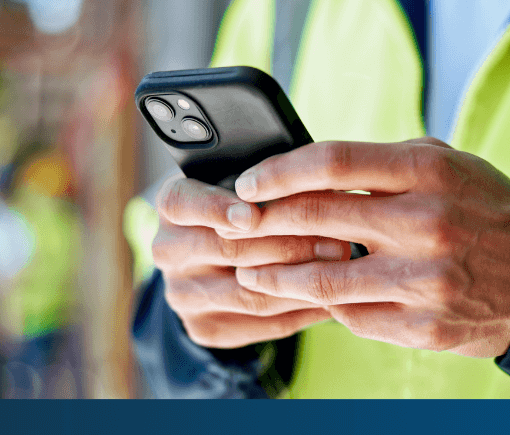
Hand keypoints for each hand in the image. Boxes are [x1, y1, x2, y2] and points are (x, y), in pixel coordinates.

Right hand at [152, 176, 349, 348]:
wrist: (214, 260)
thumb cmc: (242, 204)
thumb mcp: (241, 182)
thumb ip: (262, 182)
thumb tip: (311, 180)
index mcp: (172, 205)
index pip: (184, 204)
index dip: (216, 209)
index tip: (251, 215)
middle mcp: (168, 251)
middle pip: (229, 251)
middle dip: (288, 245)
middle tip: (338, 240)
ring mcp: (182, 294)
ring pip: (250, 293)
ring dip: (301, 282)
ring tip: (342, 270)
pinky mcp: (203, 328)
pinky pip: (261, 324)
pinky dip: (301, 311)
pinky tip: (331, 298)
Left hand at [224, 138, 509, 357]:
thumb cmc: (484, 210)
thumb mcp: (447, 165)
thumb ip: (382, 163)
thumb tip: (304, 169)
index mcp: (428, 172)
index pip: (332, 163)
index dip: (278, 172)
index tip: (249, 183)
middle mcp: (425, 224)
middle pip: (315, 217)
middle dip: (262, 222)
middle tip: (235, 226)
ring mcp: (423, 281)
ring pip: (320, 280)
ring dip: (272, 276)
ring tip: (248, 271)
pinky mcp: (423, 326)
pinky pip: (350, 316)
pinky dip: (323, 305)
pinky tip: (307, 296)